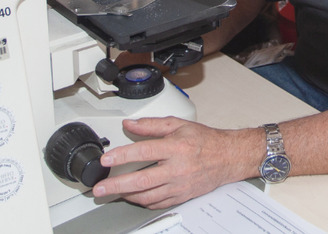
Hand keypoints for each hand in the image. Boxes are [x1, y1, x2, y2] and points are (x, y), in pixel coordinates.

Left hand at [92, 117, 261, 209]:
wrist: (227, 158)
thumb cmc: (205, 141)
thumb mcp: (178, 124)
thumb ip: (151, 125)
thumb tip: (130, 124)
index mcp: (175, 148)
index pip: (143, 152)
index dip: (122, 156)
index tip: (106, 160)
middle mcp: (176, 169)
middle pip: (141, 180)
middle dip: (117, 185)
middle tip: (100, 188)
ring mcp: (179, 185)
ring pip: (147, 196)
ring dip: (126, 195)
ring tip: (112, 192)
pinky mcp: (181, 196)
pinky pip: (158, 203)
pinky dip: (142, 201)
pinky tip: (133, 196)